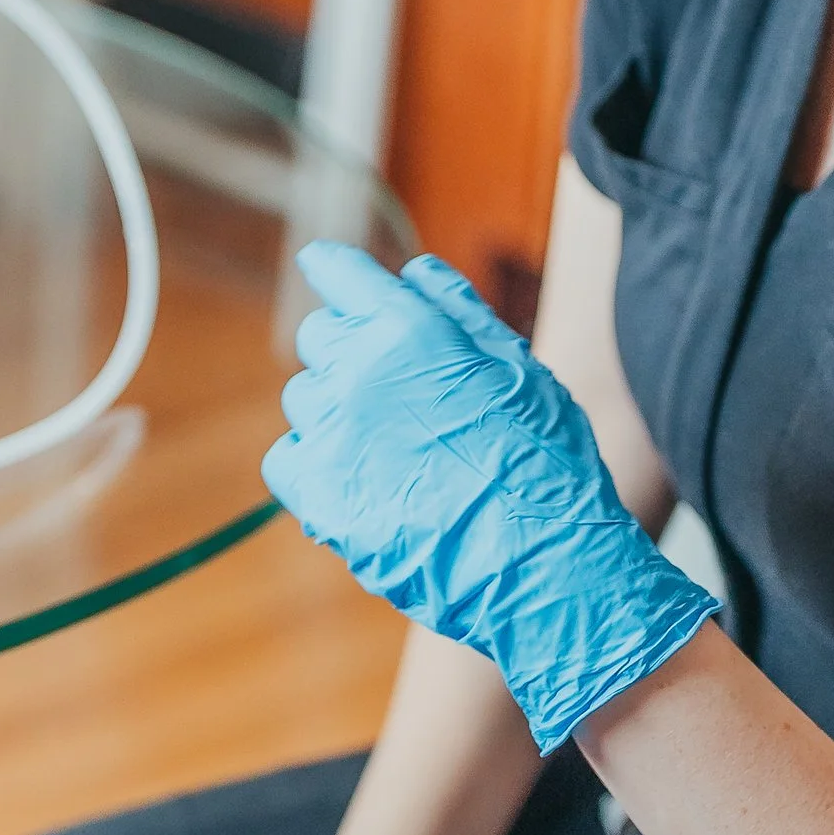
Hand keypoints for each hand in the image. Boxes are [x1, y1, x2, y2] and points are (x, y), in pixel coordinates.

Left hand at [261, 246, 715, 754]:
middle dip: (350, 349)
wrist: (542, 565)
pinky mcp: (317, 496)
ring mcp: (331, 435)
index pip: (339, 272)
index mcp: (409, 329)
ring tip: (394, 449)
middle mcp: (358, 372)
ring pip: (304, 399)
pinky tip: (363, 480)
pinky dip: (316, 465)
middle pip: (319, 336)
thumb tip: (414, 272)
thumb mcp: (520, 369)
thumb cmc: (545, 463)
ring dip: (337, 411)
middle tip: (395, 390)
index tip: (327, 269)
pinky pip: (287, 459)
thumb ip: (460, 312)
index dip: (334, 270)